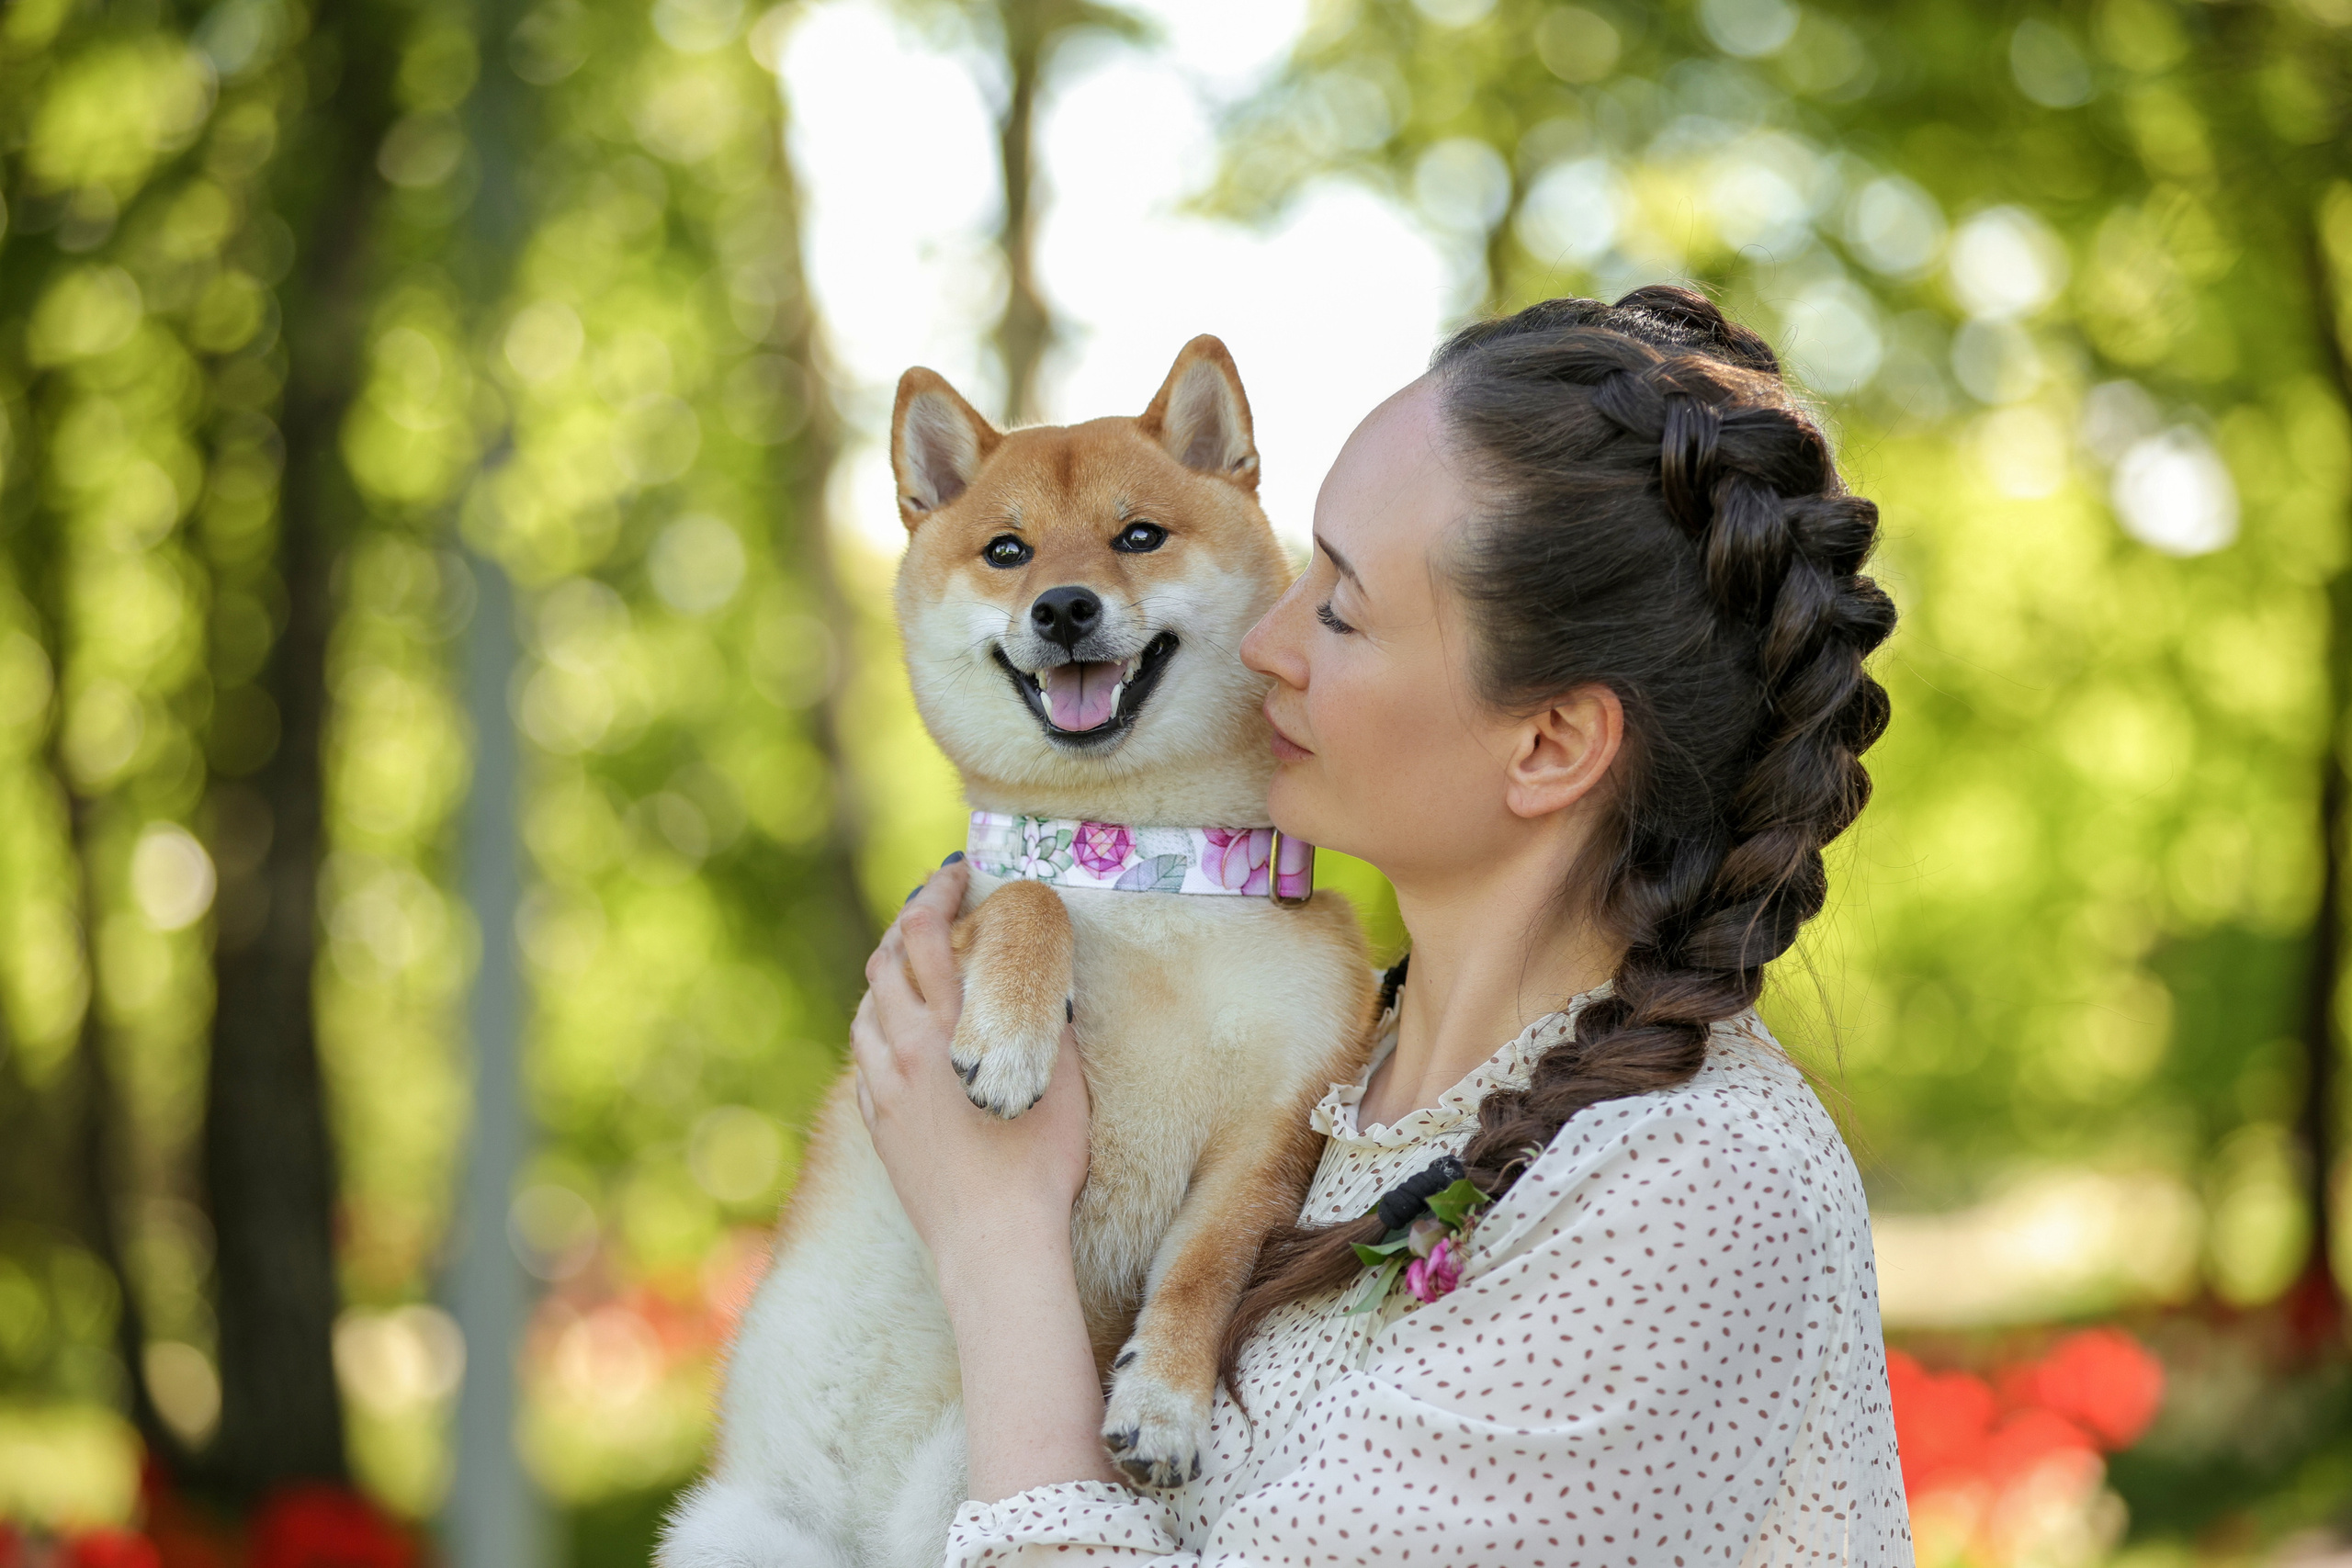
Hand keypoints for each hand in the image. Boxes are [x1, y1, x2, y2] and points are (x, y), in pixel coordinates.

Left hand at [852, 861, 1091, 1275]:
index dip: (934, 893)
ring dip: (886, 980)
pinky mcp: (878, 1126)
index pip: (923, 933)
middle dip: (904, 928)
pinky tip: (898, 1038)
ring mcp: (883, 1091)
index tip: (955, 875)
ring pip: (864, 1012)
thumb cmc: (1040, 1164)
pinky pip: (863, 1060)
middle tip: (935, 915)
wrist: (992, 1243)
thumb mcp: (1061, 1080)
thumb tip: (1043, 981)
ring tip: (914, 973)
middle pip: (882, 964)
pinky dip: (878, 1029)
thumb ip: (1044, 1022)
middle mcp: (903, 1051)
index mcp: (948, 1029)